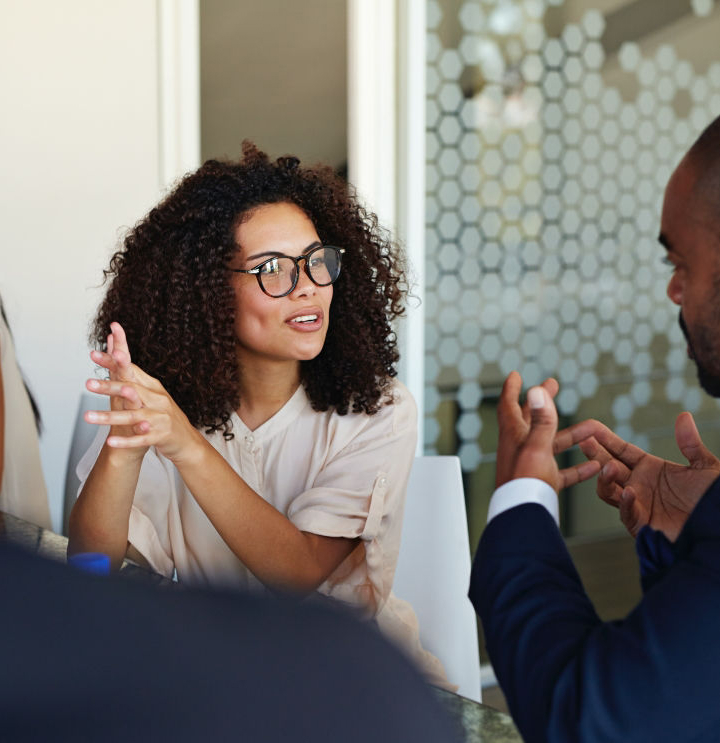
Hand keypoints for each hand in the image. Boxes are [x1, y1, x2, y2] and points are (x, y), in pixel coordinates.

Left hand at [86, 322, 200, 463]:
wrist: (185, 439)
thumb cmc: (164, 414)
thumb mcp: (151, 393)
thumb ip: (132, 374)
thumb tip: (116, 350)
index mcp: (153, 387)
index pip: (130, 371)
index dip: (112, 363)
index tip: (94, 354)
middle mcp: (158, 400)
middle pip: (131, 391)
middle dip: (109, 387)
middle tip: (89, 384)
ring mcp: (159, 419)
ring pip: (132, 416)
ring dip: (110, 416)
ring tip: (89, 416)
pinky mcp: (159, 437)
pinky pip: (140, 439)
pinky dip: (126, 441)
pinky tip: (110, 441)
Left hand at [496, 372, 599, 490]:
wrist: (523, 518)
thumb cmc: (525, 482)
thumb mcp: (536, 446)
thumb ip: (541, 419)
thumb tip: (536, 389)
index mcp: (514, 435)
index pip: (508, 405)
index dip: (511, 389)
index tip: (515, 375)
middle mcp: (520, 447)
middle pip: (531, 418)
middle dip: (542, 401)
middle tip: (553, 383)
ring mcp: (531, 465)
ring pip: (553, 444)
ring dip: (572, 434)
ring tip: (593, 424)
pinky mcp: (542, 483)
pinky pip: (562, 471)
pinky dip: (578, 467)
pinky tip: (596, 466)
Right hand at [557, 413, 719, 540]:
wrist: (719, 532)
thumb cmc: (714, 502)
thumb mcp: (706, 468)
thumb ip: (691, 444)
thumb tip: (683, 416)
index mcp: (650, 469)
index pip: (620, 450)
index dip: (605, 438)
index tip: (590, 427)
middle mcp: (639, 485)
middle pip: (607, 466)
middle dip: (594, 453)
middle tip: (584, 440)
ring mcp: (638, 504)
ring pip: (608, 490)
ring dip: (604, 478)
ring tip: (609, 466)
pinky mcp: (642, 525)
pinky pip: (627, 513)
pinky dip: (626, 503)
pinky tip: (629, 491)